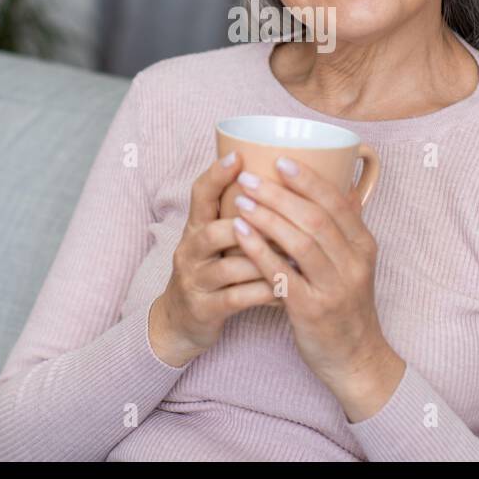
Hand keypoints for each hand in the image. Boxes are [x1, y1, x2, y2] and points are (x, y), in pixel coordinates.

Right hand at [150, 152, 276, 366]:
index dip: (216, 174)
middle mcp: (190, 250)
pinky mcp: (204, 308)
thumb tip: (283, 183)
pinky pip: (238, 298)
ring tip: (297, 257)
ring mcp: (195, 280)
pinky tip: (288, 291)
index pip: (200, 194)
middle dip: (250, 224)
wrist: (181, 323)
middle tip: (285, 219)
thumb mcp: (217, 242)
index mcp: (195, 227)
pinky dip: (265, 293)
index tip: (239, 155)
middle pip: (213, 230)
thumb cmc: (212, 272)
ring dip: (264, 260)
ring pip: (230, 266)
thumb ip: (242, 216)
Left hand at [228, 157, 404, 420]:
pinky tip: (242, 234)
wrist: (356, 358)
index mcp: (364, 246)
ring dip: (267, 218)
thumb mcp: (358, 264)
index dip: (308, 179)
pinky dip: (260, 251)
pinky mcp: (311, 311)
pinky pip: (282, 275)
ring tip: (241, 201)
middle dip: (279, 194)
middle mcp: (353, 264)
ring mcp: (333, 288)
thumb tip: (345, 188)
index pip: (337, 203)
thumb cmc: (349, 306)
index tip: (281, 160)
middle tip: (250, 178)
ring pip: (299, 243)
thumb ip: (348, 228)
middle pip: (315, 218)